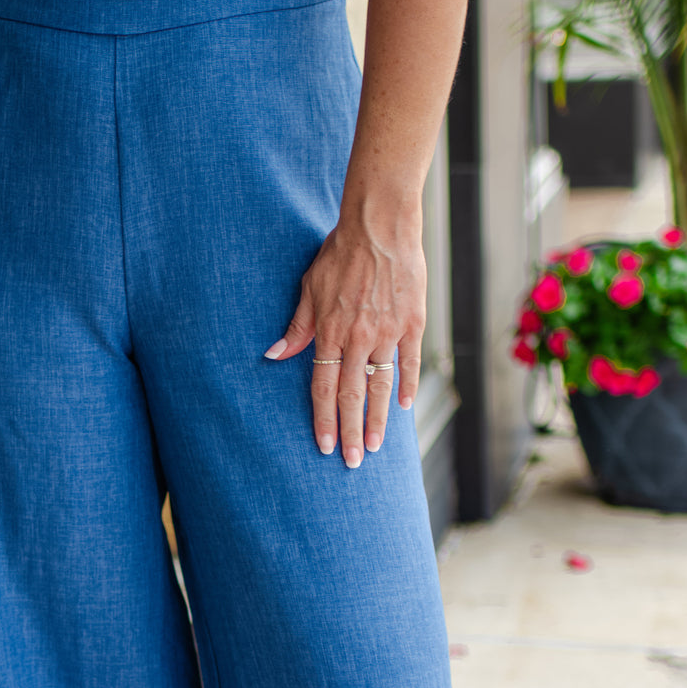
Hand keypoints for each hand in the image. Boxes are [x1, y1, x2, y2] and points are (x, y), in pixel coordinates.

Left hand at [263, 216, 425, 466]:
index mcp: (329, 331)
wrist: (380, 224)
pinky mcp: (412, 322)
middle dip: (350, 432)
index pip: (323, 387)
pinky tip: (403, 408)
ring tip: (375, 447)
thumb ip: (297, 326)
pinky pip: (411, 362)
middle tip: (351, 463)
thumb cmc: (341, 252)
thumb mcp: (309, 287)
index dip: (323, 419)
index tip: (324, 445)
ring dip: (378, 420)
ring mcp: (387, 331)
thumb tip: (274, 355)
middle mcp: (358, 337)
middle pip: (352, 395)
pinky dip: (407, 385)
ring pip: (381, 385)